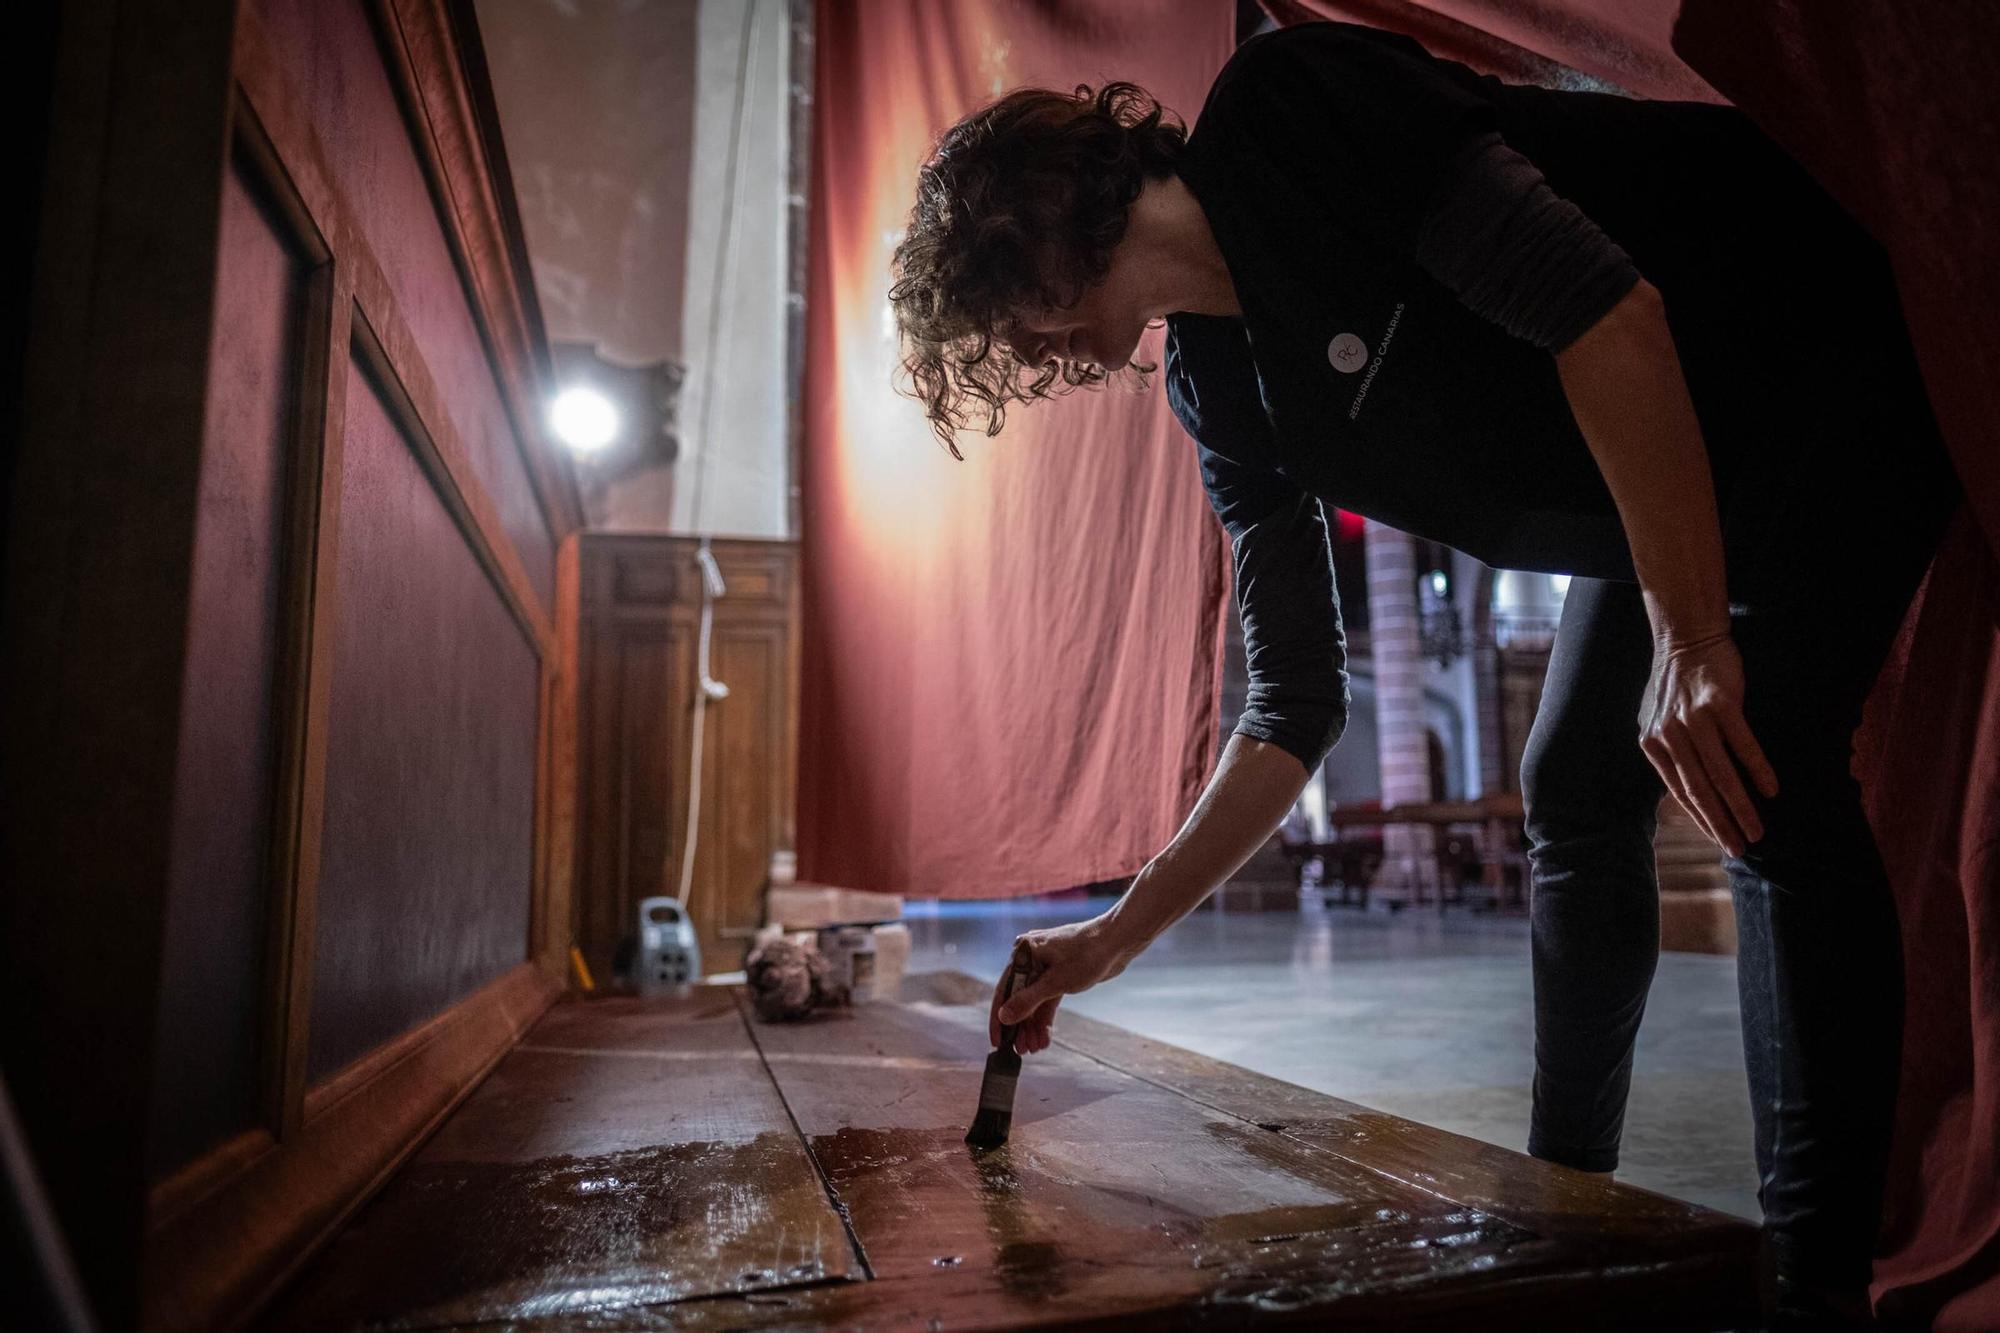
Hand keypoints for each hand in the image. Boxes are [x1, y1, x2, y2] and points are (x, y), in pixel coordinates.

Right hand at [988, 912, 1138, 1055]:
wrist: (1117, 942)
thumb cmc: (1087, 954)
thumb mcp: (1055, 982)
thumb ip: (1027, 1001)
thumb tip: (1003, 1017)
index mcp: (1023, 953)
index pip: (1004, 989)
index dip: (999, 1018)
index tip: (998, 1041)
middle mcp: (1030, 959)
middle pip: (1018, 998)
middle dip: (1020, 1026)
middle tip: (1021, 1050)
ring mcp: (1044, 967)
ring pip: (1033, 1002)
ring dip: (1033, 1025)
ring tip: (1034, 1048)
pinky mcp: (1058, 975)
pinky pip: (1046, 999)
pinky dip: (1045, 1018)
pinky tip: (1044, 1038)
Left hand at [1637, 630, 1778, 857]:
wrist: (1686, 637)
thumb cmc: (1678, 683)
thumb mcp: (1660, 721)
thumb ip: (1670, 752)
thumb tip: (1684, 790)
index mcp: (1653, 743)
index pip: (1680, 792)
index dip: (1702, 820)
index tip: (1721, 841)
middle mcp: (1669, 734)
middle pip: (1699, 789)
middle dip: (1721, 824)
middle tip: (1741, 849)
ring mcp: (1693, 719)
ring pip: (1720, 773)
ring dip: (1741, 806)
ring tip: (1758, 830)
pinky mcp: (1719, 703)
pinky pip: (1742, 744)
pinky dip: (1757, 769)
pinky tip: (1771, 791)